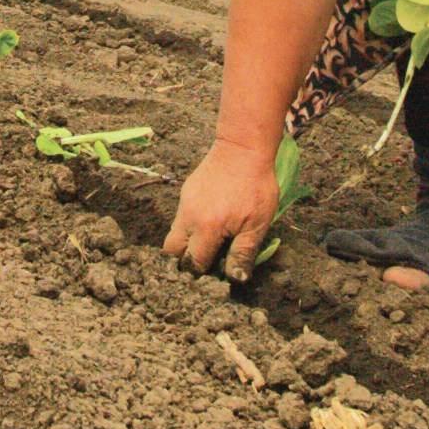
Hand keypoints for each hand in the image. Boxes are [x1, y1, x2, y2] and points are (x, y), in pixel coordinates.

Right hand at [161, 137, 283, 276]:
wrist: (243, 149)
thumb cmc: (256, 187)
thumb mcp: (256, 224)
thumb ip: (243, 253)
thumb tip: (235, 279)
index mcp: (207, 228)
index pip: (193, 262)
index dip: (202, 273)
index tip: (214, 274)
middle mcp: (188, 217)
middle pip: (172, 251)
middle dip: (184, 260)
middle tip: (205, 261)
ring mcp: (184, 203)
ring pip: (175, 233)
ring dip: (188, 243)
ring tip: (210, 241)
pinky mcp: (186, 192)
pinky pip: (181, 217)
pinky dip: (191, 226)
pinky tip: (211, 220)